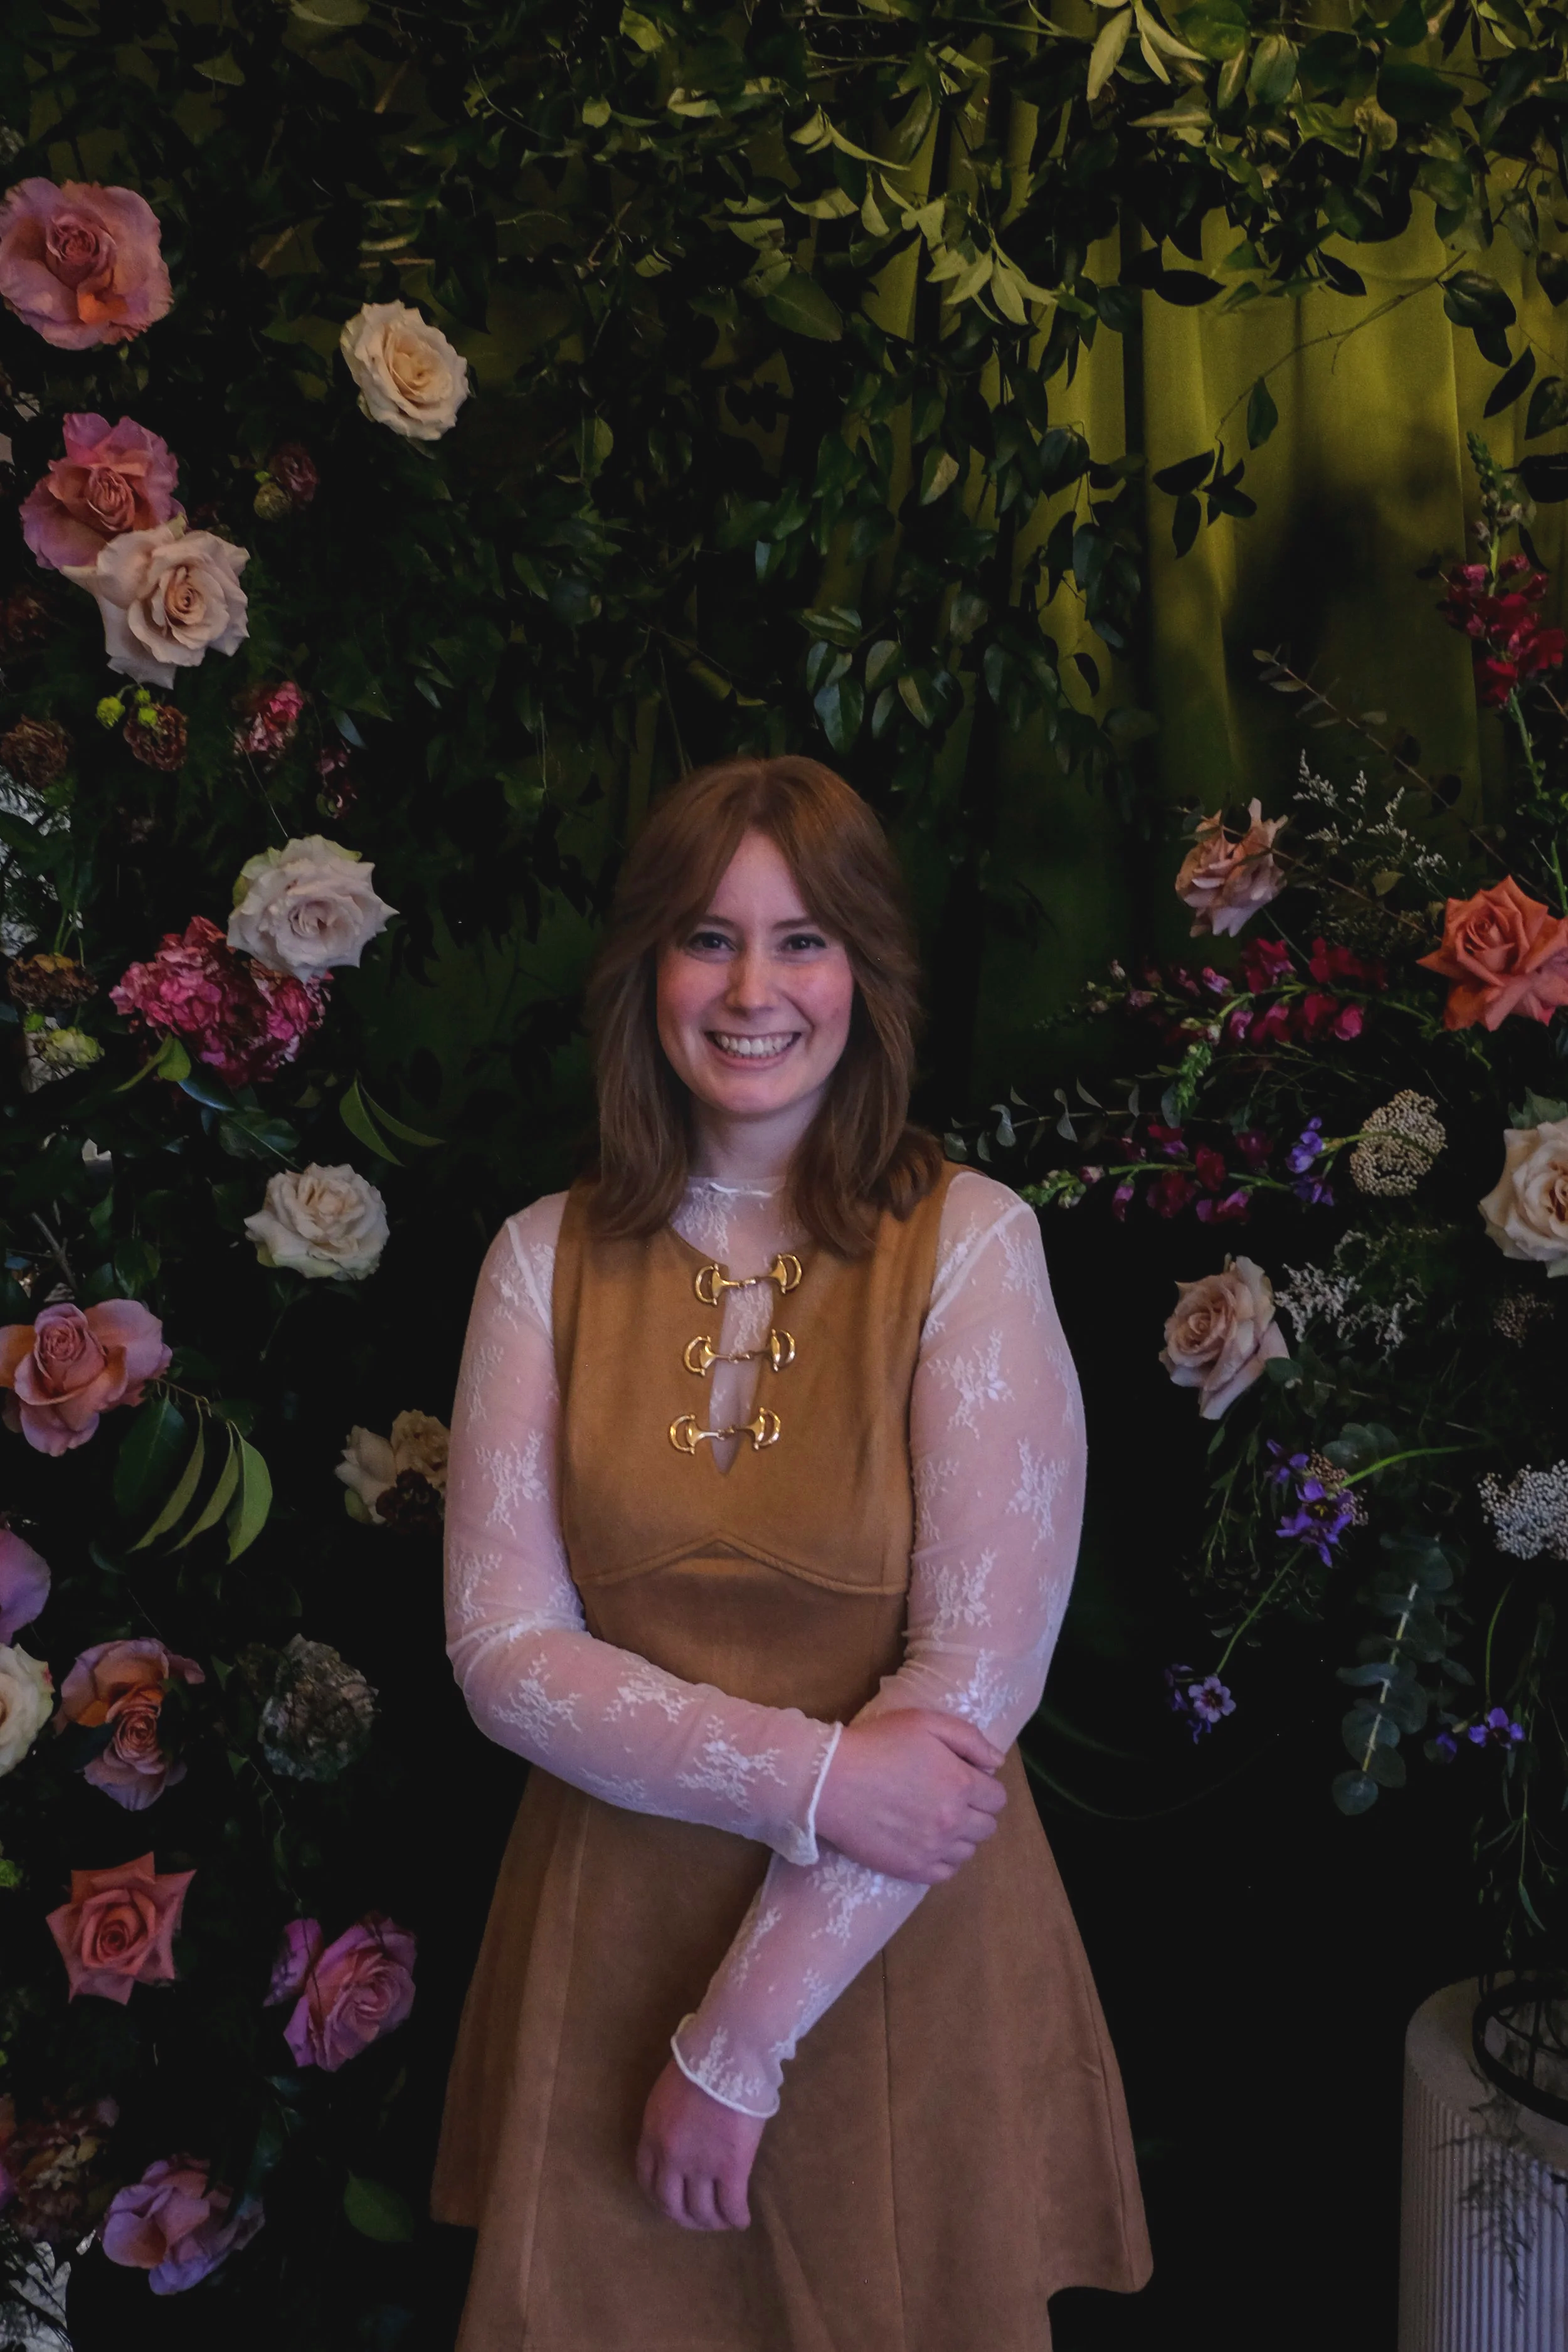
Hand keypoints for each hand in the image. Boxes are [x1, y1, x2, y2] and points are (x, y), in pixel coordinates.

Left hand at [635, 2056, 763, 2229]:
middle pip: (672, 2204)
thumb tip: (680, 2138)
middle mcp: (671, 2158)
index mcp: (652, 2136)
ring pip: (702, 2211)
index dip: (660, 2199)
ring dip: (711, 2222)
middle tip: (699, 2220)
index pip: (648, 2181)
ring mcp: (701, 2165)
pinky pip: (731, 2205)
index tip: (672, 2204)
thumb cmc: (700, 2064)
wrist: (727, 2054)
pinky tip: (742, 2220)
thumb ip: (667, 2123)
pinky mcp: (731, 2167)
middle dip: (685, 2218)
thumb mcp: (667, 2095)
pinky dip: (736, 2218)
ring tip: (722, 2222)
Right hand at [812, 1708, 1006, 1882]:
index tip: (965, 1779)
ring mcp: (934, 1849)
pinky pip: (946, 1873)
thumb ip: (969, 1739)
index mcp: (962, 1784)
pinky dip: (944, 1859)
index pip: (997, 1798)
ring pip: (969, 1851)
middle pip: (987, 1826)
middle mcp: (954, 1821)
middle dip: (975, 1811)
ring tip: (936, 1820)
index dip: (984, 1786)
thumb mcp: (926, 1723)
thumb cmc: (877, 1744)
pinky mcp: (912, 1869)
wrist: (829, 1782)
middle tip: (949, 1797)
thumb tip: (997, 1763)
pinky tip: (927, 1843)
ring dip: (960, 1836)